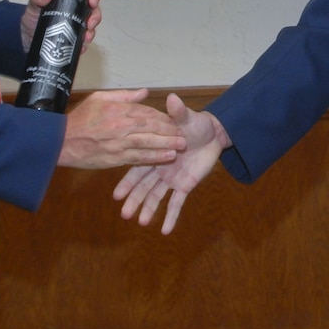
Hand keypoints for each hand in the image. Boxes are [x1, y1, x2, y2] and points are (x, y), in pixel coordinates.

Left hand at [21, 0, 101, 51]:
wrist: (28, 39)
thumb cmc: (32, 19)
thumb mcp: (33, 5)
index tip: (92, 2)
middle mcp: (75, 10)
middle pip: (94, 10)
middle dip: (95, 17)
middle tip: (89, 24)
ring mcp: (77, 25)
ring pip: (92, 27)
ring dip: (92, 32)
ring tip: (85, 37)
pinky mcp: (75, 38)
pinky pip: (85, 41)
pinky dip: (84, 44)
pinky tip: (81, 46)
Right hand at [57, 88, 185, 169]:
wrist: (60, 141)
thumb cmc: (79, 119)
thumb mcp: (99, 98)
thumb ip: (124, 96)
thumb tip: (145, 92)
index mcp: (117, 109)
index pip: (146, 111)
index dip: (162, 116)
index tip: (174, 120)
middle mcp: (120, 125)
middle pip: (151, 126)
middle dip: (169, 130)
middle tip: (185, 133)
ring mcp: (118, 142)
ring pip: (148, 142)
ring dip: (167, 143)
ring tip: (182, 145)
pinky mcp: (115, 158)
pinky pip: (139, 158)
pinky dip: (155, 157)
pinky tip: (168, 156)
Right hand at [113, 93, 229, 233]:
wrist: (212, 134)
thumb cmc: (194, 124)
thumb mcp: (185, 118)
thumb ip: (177, 112)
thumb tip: (172, 98)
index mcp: (154, 154)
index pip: (137, 169)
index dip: (127, 182)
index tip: (116, 194)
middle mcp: (159, 169)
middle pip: (143, 187)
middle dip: (134, 200)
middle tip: (124, 214)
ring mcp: (171, 179)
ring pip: (157, 197)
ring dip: (149, 210)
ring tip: (140, 222)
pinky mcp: (185, 186)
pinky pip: (177, 203)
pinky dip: (171, 217)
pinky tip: (164, 231)